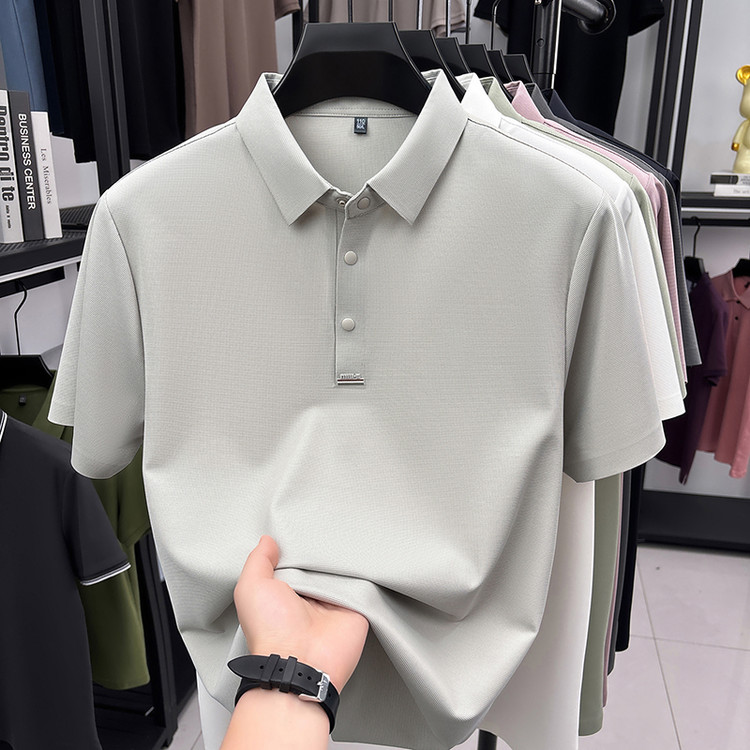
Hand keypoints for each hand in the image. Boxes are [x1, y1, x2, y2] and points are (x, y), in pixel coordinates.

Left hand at [233, 535, 368, 691]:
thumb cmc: (271, 630)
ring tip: (346, 532)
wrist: (301, 662)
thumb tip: (269, 541)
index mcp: (285, 592)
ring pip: (342, 568)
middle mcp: (310, 597)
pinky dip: (364, 569)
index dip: (295, 544)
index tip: (300, 524)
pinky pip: (364, 581)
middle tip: (325, 524)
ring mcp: (334, 601)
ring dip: (343, 555)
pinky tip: (363, 552)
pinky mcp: (356, 606)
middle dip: (321, 546)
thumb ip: (258, 561)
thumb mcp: (252, 588)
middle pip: (319, 562)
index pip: (294, 560)